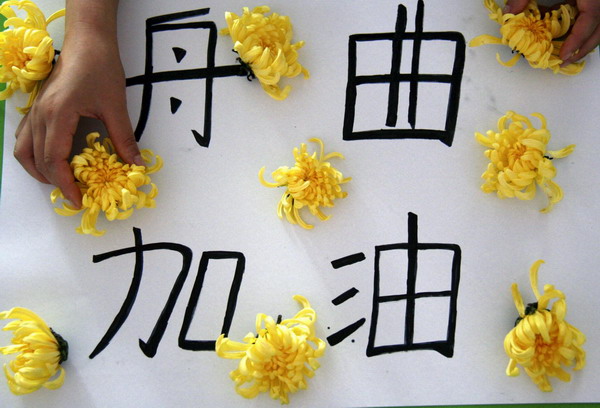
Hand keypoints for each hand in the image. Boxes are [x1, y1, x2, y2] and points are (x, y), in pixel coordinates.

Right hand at [13, 0, 140, 207]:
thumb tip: (136, 165)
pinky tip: (51, 160)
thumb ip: (123, 138)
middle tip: (76, 195)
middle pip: (37, 160)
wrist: (88, 42)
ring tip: (61, 182)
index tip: (78, 201)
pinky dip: (34, 155)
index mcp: (58, 116)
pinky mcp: (38, 108)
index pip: (54, 161)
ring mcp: (36, 111)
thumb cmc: (101, 69)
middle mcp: (40, 116)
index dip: (65, 185)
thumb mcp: (116, 107)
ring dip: (38, 171)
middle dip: (54, 183)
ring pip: (24, 150)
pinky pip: (25, 138)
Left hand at [503, 0, 599, 64]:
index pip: (590, 20)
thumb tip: (509, 15)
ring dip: (582, 39)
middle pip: (599, 27)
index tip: (564, 55)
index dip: (578, 40)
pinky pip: (590, 13)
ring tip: (565, 53)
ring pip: (598, 23)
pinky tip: (562, 33)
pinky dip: (578, 25)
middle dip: (584, 46)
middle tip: (566, 61)